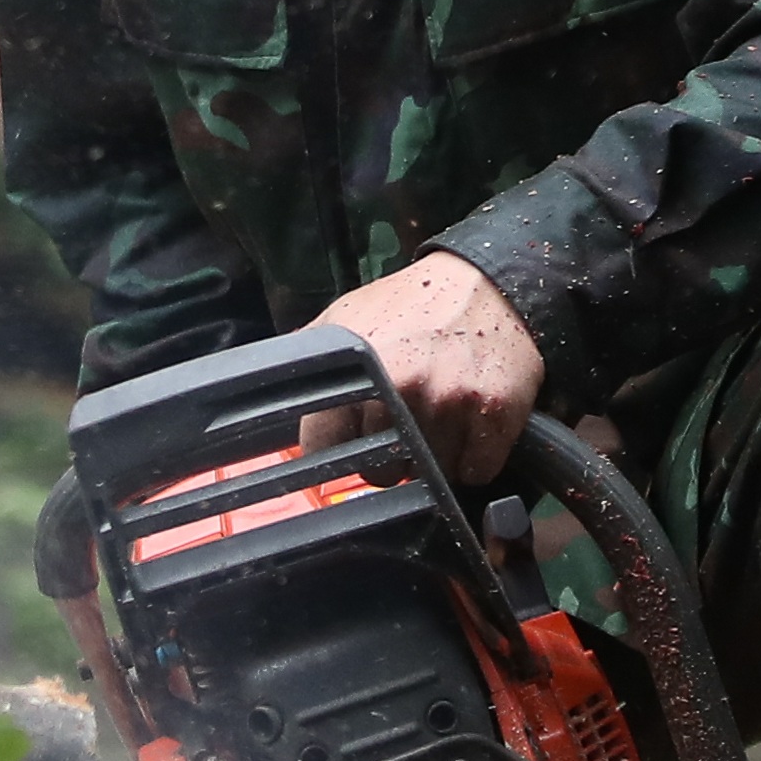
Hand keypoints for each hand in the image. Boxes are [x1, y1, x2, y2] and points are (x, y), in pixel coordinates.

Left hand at [316, 252, 547, 482]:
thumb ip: (310, 362)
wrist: (487, 283)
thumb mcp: (345, 318)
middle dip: (389, 462)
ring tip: (438, 421)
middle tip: (403, 431)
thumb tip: (263, 399)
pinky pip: (476, 472)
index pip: (325, 450)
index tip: (351, 441)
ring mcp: (452, 401)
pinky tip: (469, 426)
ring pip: (431, 478)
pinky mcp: (496, 414)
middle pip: (381, 475)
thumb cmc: (410, 305)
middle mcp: (403, 385)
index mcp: (359, 365)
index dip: (337, 449)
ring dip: (434, 462)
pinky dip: (473, 459)